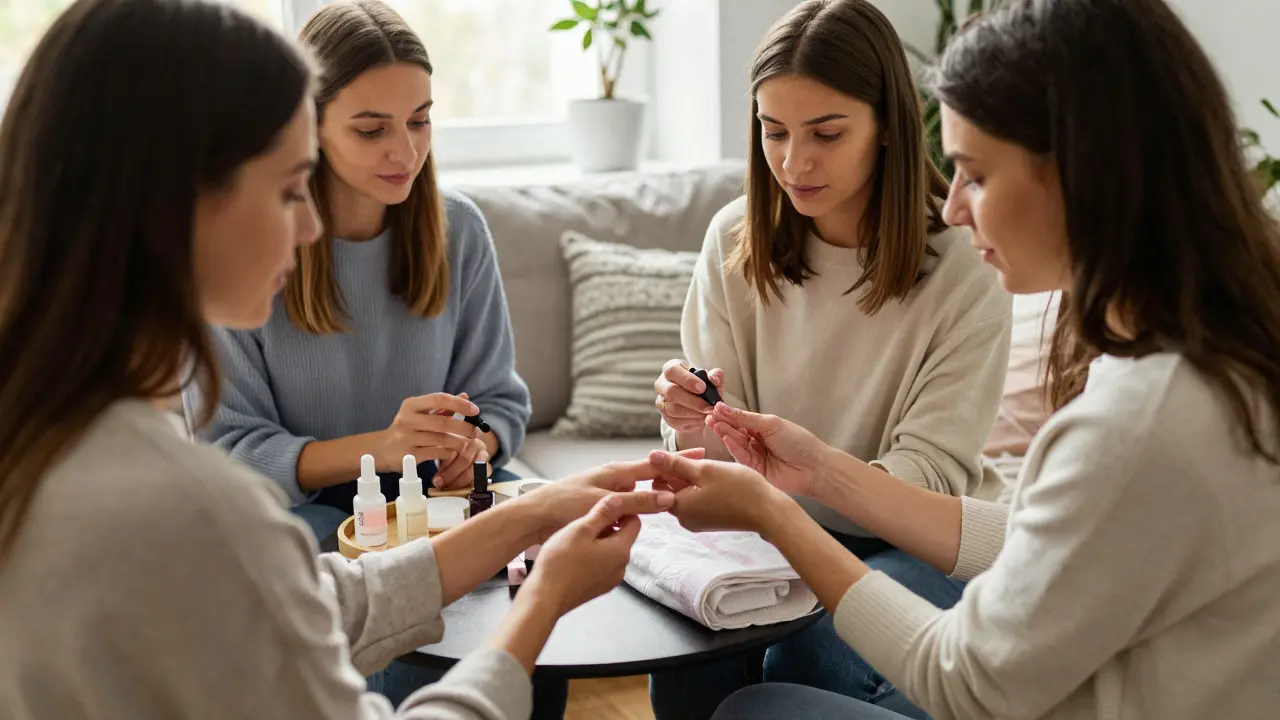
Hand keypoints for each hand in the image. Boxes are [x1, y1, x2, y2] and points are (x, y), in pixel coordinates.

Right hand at [373, 393, 482, 479]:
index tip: (476, 410)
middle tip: (475, 432)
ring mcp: (406, 438)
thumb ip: (442, 407)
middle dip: (464, 427)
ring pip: (442, 439)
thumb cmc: (407, 429)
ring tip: (467, 443)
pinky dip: (448, 453)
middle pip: (443, 422)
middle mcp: (407, 419)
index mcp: (411, 405)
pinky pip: (436, 453)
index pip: (439, 399)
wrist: (381, 450)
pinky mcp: (408, 455)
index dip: (460, 404)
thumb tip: (466, 397)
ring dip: (459, 442)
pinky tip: (452, 452)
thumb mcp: (420, 414)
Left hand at [518, 449, 704, 539]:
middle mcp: (613, 479)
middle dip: (666, 486)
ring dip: (644, 507)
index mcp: (617, 472)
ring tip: (656, 511)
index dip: (679, 460)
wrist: (533, 516)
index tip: (701, 453)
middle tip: (690, 487)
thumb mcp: (606, 502)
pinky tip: (628, 528)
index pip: (656, 464)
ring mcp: (606, 492)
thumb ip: (638, 501)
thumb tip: (669, 498)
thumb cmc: (565, 504)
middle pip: (648, 481)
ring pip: (635, 500)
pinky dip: (627, 519)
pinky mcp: (598, 506)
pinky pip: (622, 511)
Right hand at [523, 493, 666, 616]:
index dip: (620, 511)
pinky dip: (593, 558)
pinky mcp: (598, 588)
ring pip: (611, 552)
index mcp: (621, 550)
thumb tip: (619, 499)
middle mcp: (622, 567)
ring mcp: (610, 580)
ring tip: (575, 540)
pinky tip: (573, 556)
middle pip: (623, 538)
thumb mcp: (580, 529)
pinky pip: (602, 566)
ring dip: (599, 543)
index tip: (601, 508)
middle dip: (608, 527)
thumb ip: (603, 513)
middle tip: (583, 523)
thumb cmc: (561, 562)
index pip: (635, 522)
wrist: (544, 597)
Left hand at [648, 450, 789, 534]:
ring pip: (685, 493)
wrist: (768, 512)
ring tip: (711, 466)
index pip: (658, 480)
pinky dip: (702, 488)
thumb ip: (675, 464)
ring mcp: (696, 521)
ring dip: (693, 477)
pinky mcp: (709, 521)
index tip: (690, 455)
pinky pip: (697, 501)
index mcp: (678, 506)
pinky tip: (718, 479)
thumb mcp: (705, 469)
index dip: (670, 463)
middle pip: (671, 487)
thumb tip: (650, 456)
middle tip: (701, 456)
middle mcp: (683, 518)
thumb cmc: (739, 489)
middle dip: (681, 469)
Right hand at [654, 359, 724, 432]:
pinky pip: (675, 421)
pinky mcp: (665, 417)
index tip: (703, 388)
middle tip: (709, 406)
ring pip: (672, 409)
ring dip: (693, 413)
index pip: (672, 370)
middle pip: (670, 391)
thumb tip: (713, 378)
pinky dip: (692, 422)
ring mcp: (661, 402)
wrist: (696, 401)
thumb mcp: (710, 377)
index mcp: (670, 369)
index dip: (687, 380)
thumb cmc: (703, 384)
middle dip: (692, 401)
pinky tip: (703, 418)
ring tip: (708, 413)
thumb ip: (715, 376)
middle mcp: (661, 384)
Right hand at [701, 403, 828, 497]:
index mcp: (763, 428)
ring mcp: (755, 457)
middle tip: (709, 418)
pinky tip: (727, 438)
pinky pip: (741, 457)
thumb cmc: (798, 442)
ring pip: (736, 444)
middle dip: (723, 424)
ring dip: (726, 434)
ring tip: (715, 425)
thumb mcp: (771, 424)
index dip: (728, 415)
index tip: (714, 409)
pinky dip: (734, 447)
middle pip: (736, 432)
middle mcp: (757, 442)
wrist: (814, 468)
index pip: (741, 420)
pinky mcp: (754, 471)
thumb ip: (746, 418)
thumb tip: (724, 407)